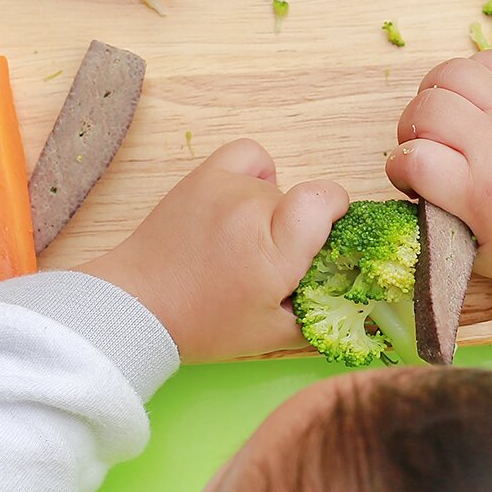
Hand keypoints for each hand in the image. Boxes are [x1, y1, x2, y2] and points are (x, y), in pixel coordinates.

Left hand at [75, 139, 347, 361]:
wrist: (137, 305)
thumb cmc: (204, 325)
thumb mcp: (273, 335)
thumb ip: (321, 313)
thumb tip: (354, 295)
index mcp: (275, 250)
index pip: (327, 198)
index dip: (334, 213)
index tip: (322, 239)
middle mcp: (253, 209)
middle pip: (300, 200)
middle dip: (295, 229)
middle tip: (268, 263)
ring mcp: (225, 187)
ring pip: (275, 187)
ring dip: (270, 211)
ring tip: (242, 241)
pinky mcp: (203, 176)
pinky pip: (249, 156)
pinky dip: (255, 174)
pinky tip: (243, 203)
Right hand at [384, 51, 491, 280]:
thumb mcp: (482, 254)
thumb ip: (442, 227)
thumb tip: (415, 202)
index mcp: (478, 192)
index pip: (413, 159)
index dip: (399, 168)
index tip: (410, 181)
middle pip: (426, 109)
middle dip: (410, 129)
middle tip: (423, 148)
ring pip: (452, 73)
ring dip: (433, 92)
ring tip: (440, 116)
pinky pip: (491, 61)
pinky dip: (472, 73)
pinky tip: (472, 97)